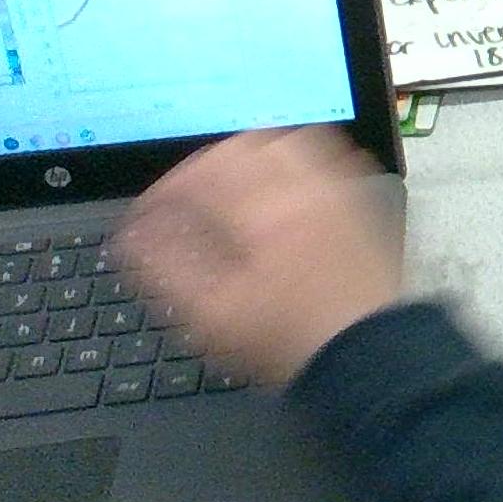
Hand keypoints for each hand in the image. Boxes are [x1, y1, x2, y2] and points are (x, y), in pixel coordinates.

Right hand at [117, 127, 399, 385]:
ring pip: (288, 143)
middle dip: (205, 164)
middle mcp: (303, 191)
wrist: (368, 358)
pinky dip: (297, 163)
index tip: (149, 213)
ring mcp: (338, 195)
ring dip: (250, 155)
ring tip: (229, 184)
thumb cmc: (292, 343)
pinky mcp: (362, 208)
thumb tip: (134, 237)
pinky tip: (285, 189)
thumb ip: (165, 268)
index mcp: (261, 211)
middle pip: (244, 146)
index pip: (199, 175)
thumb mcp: (213, 315)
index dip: (163, 191)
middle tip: (187, 193)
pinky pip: (330, 159)